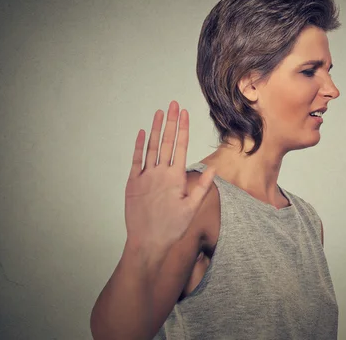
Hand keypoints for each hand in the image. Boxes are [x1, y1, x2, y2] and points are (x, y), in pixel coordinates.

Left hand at [124, 101, 215, 255]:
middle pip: (166, 142)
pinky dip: (139, 145)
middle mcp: (160, 173)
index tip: (184, 113)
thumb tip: (212, 168)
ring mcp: (145, 177)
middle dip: (170, 121)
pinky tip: (142, 133)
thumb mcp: (192, 208)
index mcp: (176, 178)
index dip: (182, 128)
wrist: (147, 242)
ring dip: (155, 128)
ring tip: (159, 112)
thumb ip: (202, 187)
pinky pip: (136, 160)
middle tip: (173, 104)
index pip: (180, 146)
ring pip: (151, 147)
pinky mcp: (133, 183)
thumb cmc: (172, 227)